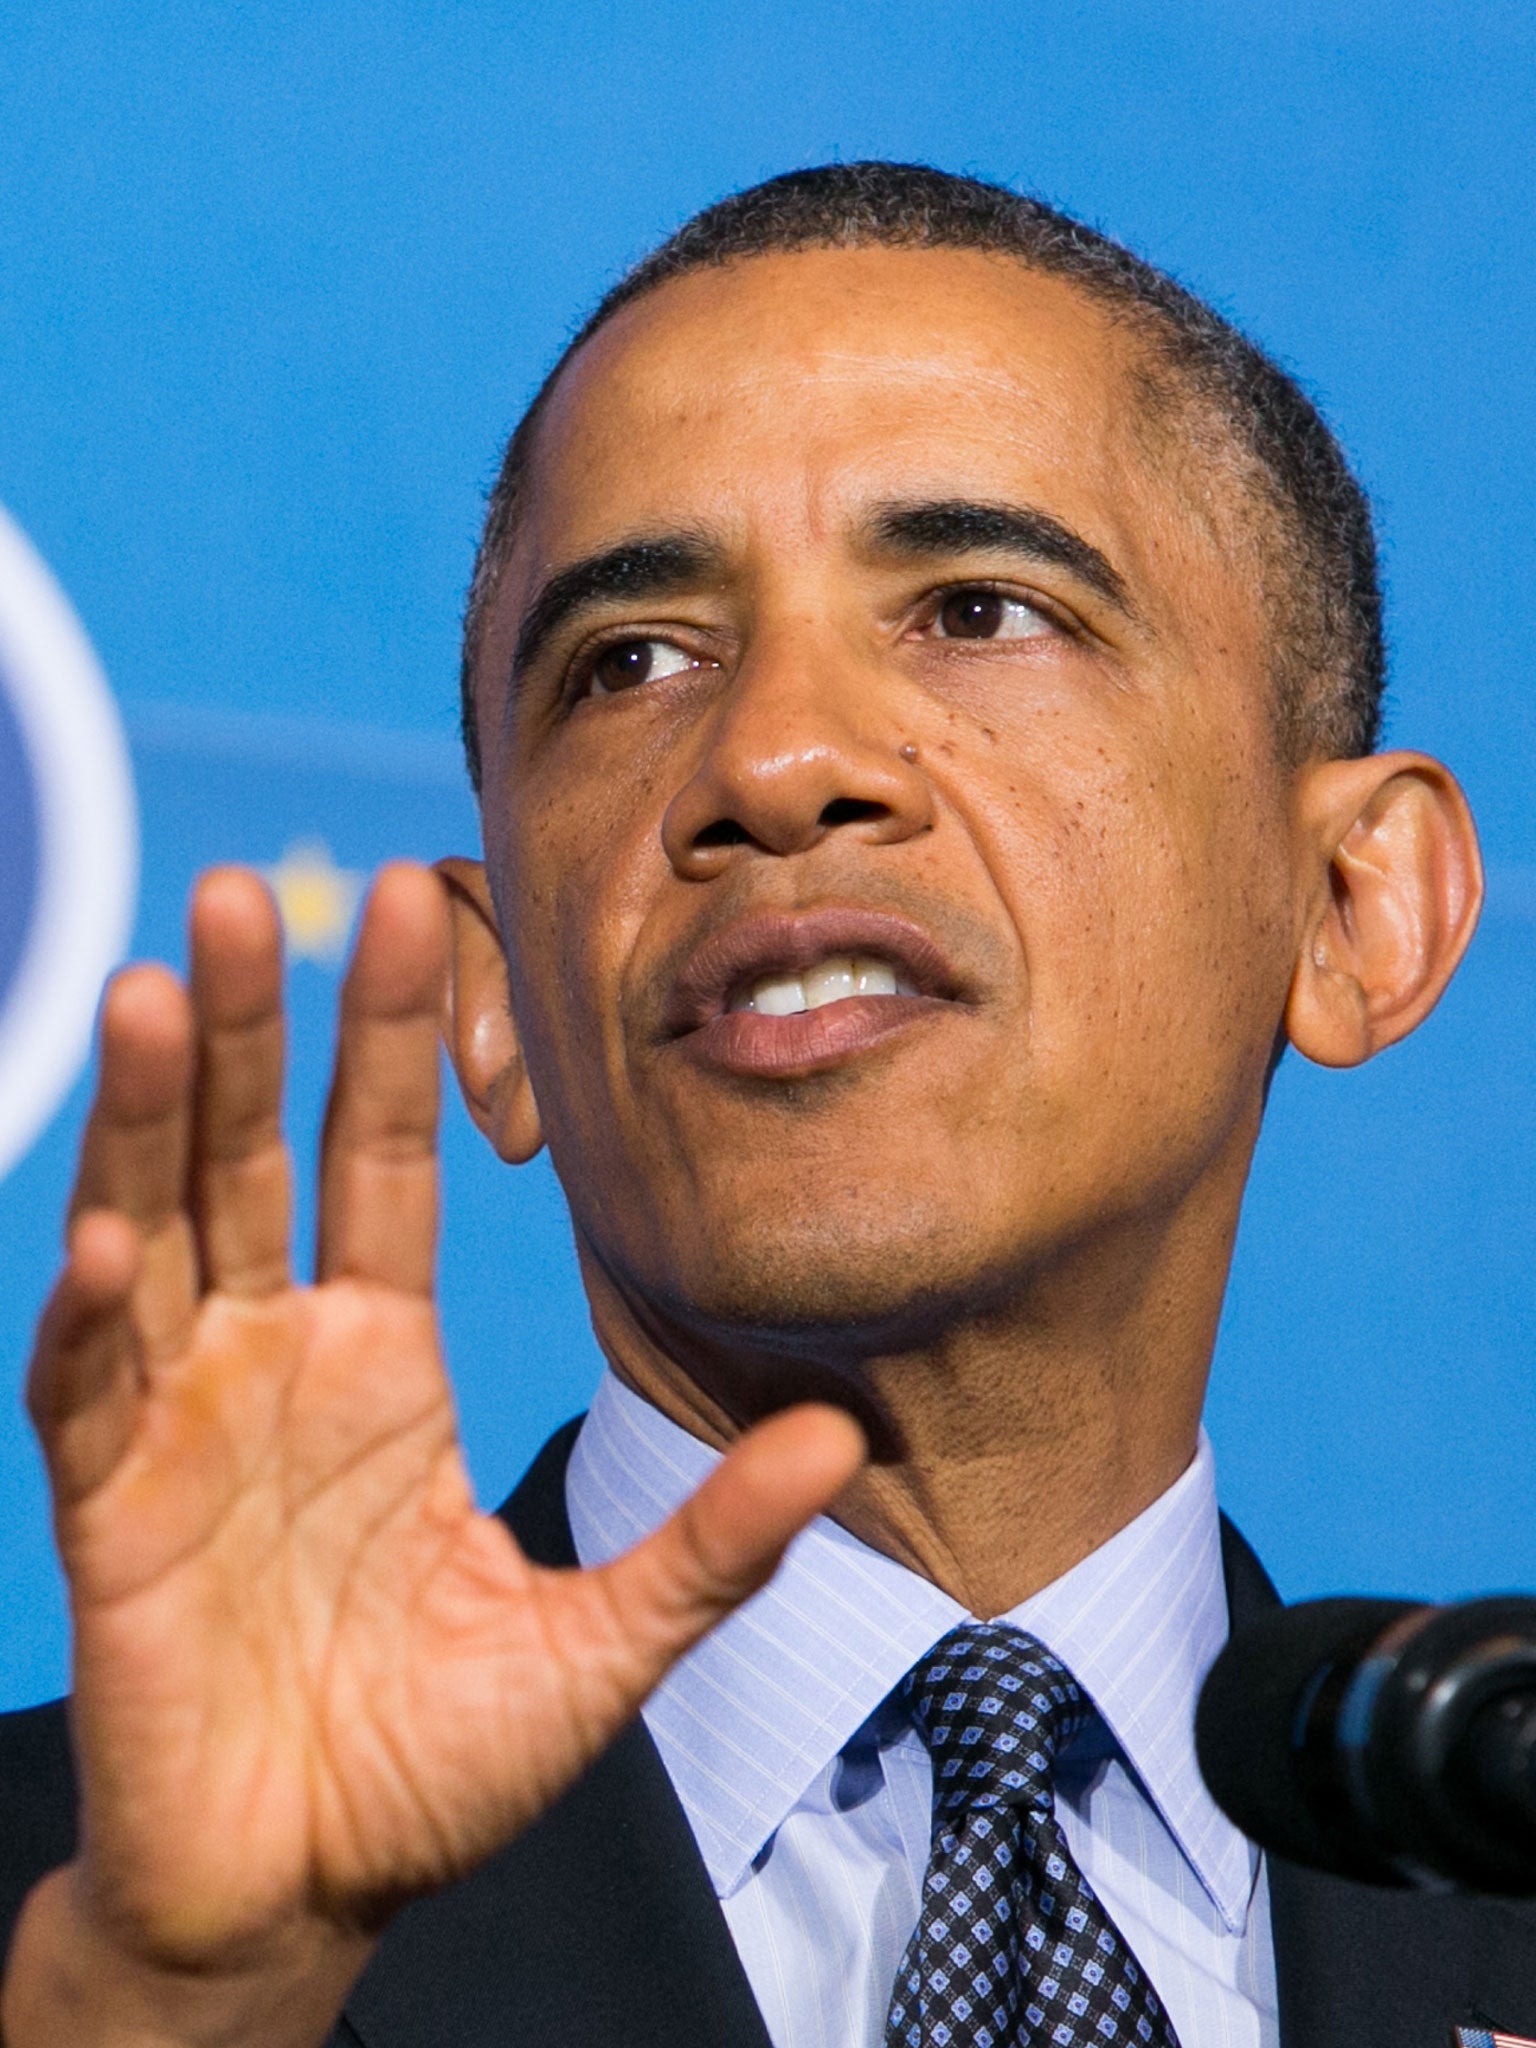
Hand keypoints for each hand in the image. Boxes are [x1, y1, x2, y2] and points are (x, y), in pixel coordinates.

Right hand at [6, 863, 863, 2044]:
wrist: (304, 1889)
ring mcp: (180, 1421)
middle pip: (254, 1156)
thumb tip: (841, 1437)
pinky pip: (85, 1395)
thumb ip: (710, 1543)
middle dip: (254, 1027)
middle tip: (253, 890)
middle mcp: (274, 1360)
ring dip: (151, 1118)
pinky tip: (110, 1243)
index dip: (388, 1042)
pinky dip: (89, 1319)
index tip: (411, 906)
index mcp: (378, 1364)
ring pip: (154, 1232)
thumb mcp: (599, 1644)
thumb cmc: (434, 1763)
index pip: (379, 1163)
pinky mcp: (108, 1511)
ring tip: (164, 989)